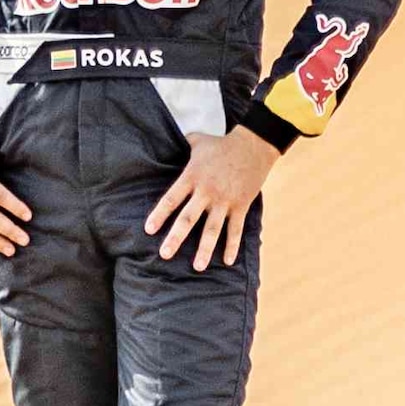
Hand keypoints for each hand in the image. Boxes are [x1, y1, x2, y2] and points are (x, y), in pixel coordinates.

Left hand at [144, 130, 270, 270]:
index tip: (149, 230)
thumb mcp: (198, 141)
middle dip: (176, 237)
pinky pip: (236, 229)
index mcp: (192, 176)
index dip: (160, 214)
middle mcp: (207, 191)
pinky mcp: (241, 205)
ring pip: (213, 229)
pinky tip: (228, 261)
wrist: (255, 144)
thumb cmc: (222, 144)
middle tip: (165, 254)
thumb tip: (164, 138)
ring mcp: (225, 200)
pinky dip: (233, 245)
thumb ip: (180, 145)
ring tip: (198, 267)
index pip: (171, 198)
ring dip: (206, 249)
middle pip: (189, 218)